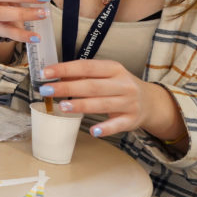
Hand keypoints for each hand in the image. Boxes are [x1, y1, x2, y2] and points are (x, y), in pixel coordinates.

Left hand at [40, 60, 173, 137]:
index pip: (87, 66)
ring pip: (102, 104)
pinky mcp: (132, 120)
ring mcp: (129, 103)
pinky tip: (93, 130)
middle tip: (46, 90)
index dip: (65, 69)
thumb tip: (56, 76)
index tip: (45, 72)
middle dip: (67, 88)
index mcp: (114, 69)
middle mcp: (123, 84)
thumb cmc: (119, 86)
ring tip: (61, 106)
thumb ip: (83, 75)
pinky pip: (117, 124)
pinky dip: (106, 128)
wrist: (151, 102)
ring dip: (81, 105)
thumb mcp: (106, 75)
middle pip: (92, 86)